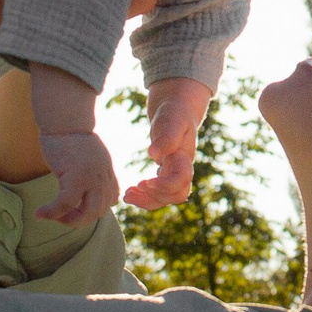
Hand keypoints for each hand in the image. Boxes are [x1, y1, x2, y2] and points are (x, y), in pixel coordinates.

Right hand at [35, 130, 120, 225]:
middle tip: (62, 216)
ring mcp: (91, 179)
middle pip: (99, 211)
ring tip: (51, 216)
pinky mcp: (75, 177)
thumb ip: (93, 172)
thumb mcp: (91, 156)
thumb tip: (85, 187)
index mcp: (108, 172)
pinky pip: (64, 204)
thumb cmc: (71, 137)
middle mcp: (103, 178)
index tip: (76, 207)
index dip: (94, 208)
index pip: (111, 200)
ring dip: (68, 221)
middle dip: (79, 219)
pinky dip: (51, 212)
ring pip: (85, 213)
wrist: (65, 121)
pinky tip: (39, 214)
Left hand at [124, 78, 208, 208]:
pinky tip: (131, 191)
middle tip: (130, 192)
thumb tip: (153, 155)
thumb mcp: (171, 121)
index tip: (145, 182)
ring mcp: (175, 173)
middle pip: (176, 195)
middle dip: (154, 198)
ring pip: (167, 197)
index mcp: (184, 158)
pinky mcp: (167, 174)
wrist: (177, 110)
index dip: (164, 186)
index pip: (181, 181)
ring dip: (147, 200)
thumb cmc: (174, 114)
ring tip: (127, 195)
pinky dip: (145, 195)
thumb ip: (166, 137)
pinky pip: (159, 192)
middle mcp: (183, 169)